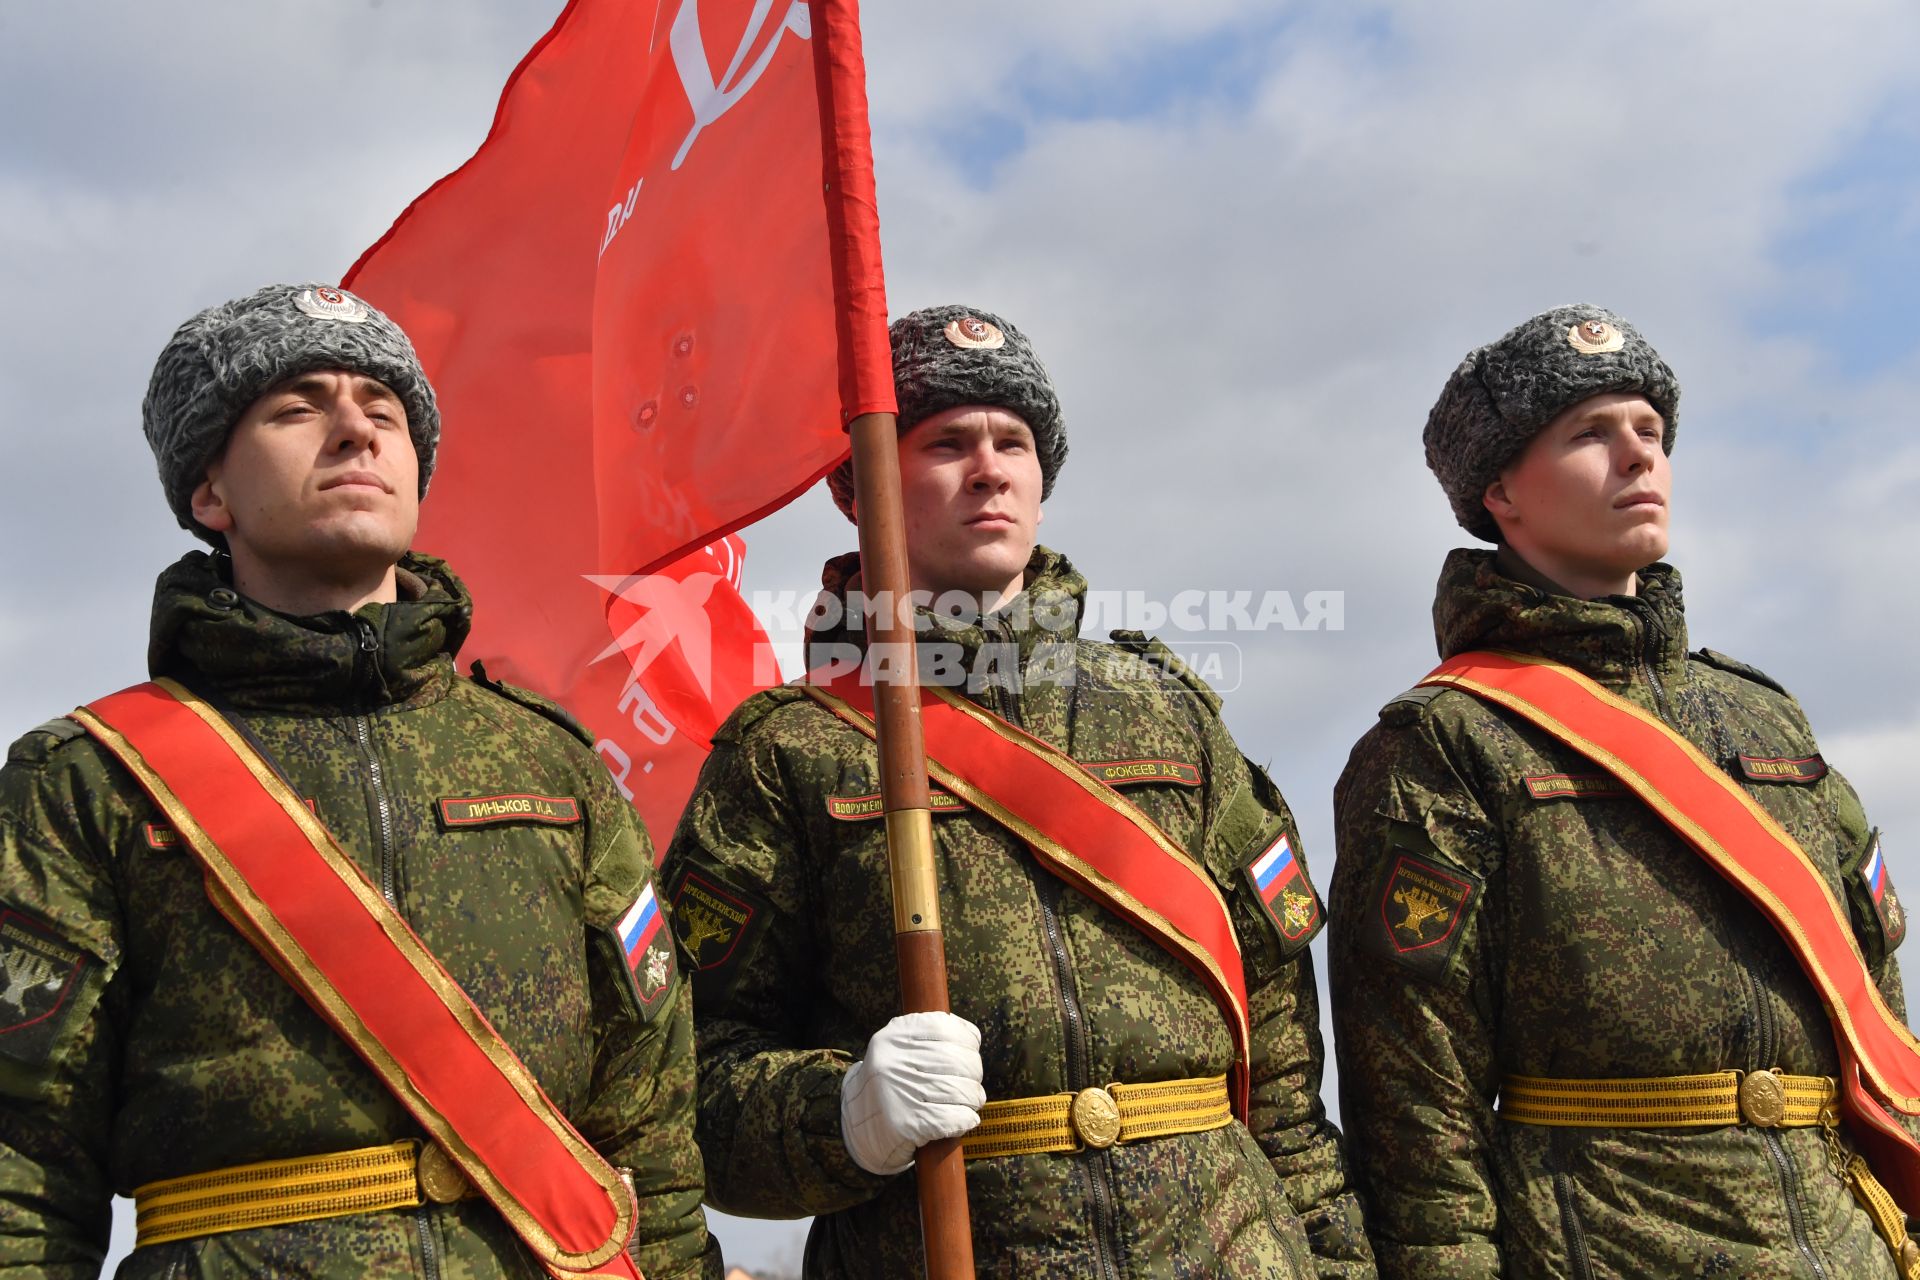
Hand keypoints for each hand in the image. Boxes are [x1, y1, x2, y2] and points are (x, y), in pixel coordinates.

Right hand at [839, 1011, 984, 1174]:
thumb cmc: (893, 1084)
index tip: (970, 1053)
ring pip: (960, 1090)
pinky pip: (953, 1118)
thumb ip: (932, 1038)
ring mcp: (898, 1091)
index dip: (968, 1042)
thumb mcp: (901, 1050)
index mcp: (894, 1036)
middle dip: (974, 1074)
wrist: (858, 1125)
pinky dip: (966, 1120)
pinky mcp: (906, 1123)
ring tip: (969, 1103)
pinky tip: (964, 1120)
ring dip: (973, 1099)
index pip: (945, 1027)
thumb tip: (972, 1037)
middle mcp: (893, 1060)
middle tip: (971, 1086)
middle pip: (958, 1060)